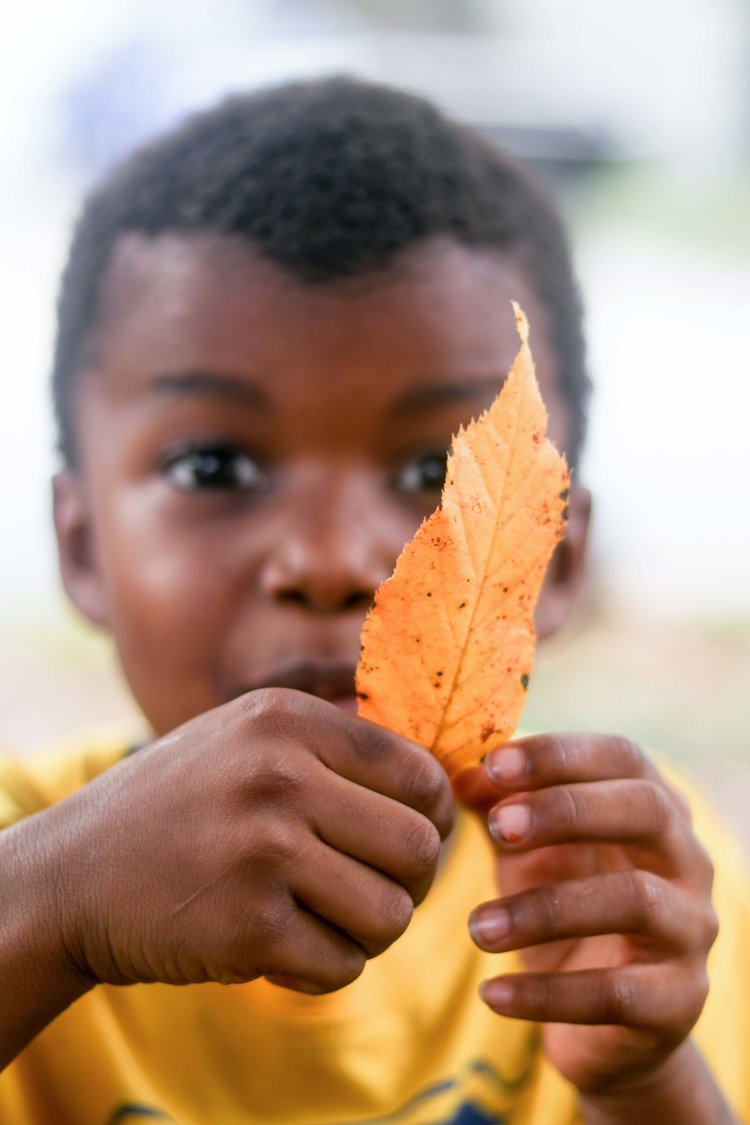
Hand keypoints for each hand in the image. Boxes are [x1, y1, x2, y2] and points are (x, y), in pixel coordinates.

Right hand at [39, 689, 453, 994]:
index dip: (435, 820)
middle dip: (409, 884)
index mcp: (288, 718)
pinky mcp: (244, 926)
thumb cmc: (182, 806)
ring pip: (392, 914)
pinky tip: (278, 943)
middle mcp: (278, 774)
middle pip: (421, 848)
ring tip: (324, 918)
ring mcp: (261, 849)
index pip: (421, 774)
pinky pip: (341, 964)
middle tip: (371, 891)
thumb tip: (451, 783)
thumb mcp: (249, 740)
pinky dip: (322, 966)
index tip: (409, 843)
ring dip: (368, 931)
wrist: (72, 875)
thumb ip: (337, 751)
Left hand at [457, 734, 718, 1098]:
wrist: (602, 1021)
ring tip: (477, 928)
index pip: (622, 756)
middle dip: (567, 810)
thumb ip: (500, 805)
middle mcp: (688, 859)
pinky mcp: (679, 1002)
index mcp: (654, 805)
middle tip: (498, 827)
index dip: (559, 755)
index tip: (493, 765)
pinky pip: (618, 994)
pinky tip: (493, 993)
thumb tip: (462, 774)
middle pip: (647, 809)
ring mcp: (691, 930)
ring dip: (547, 909)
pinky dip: (550, 994)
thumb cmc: (562, 903)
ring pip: (636, 900)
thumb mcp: (527, 850)